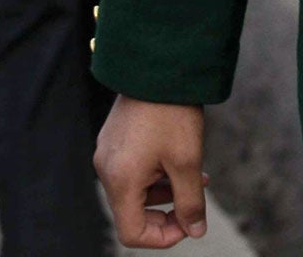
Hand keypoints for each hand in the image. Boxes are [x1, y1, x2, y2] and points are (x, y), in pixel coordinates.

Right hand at [95, 97, 208, 247]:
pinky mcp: (114, 139)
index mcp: (120, 180)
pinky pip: (132, 169)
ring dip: (164, 192)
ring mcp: (108, 152)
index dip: (163, 237)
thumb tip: (195, 231)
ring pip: (134, 191)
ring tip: (196, 177)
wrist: (158, 65)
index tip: (188, 223)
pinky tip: (179, 159)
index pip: (132, 233)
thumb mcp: (187, 161)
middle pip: (133, 212)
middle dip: (166, 212)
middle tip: (195, 200)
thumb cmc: (171, 112)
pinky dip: (155, 173)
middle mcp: (107, 169)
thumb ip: (190, 201)